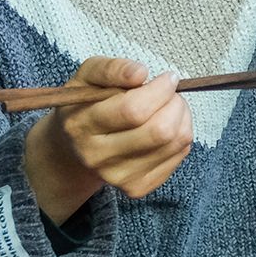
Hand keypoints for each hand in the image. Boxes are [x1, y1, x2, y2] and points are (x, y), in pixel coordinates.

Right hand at [22, 56, 194, 222]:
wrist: (73, 149)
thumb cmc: (86, 104)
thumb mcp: (88, 76)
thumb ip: (111, 68)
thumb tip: (140, 73)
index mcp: (82, 125)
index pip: (133, 110)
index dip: (160, 90)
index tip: (167, 78)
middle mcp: (97, 156)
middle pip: (159, 131)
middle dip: (175, 104)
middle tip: (172, 92)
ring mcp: (118, 177)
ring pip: (174, 143)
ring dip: (182, 117)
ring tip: (170, 106)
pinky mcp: (137, 188)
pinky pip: (178, 156)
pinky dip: (181, 135)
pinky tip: (167, 126)